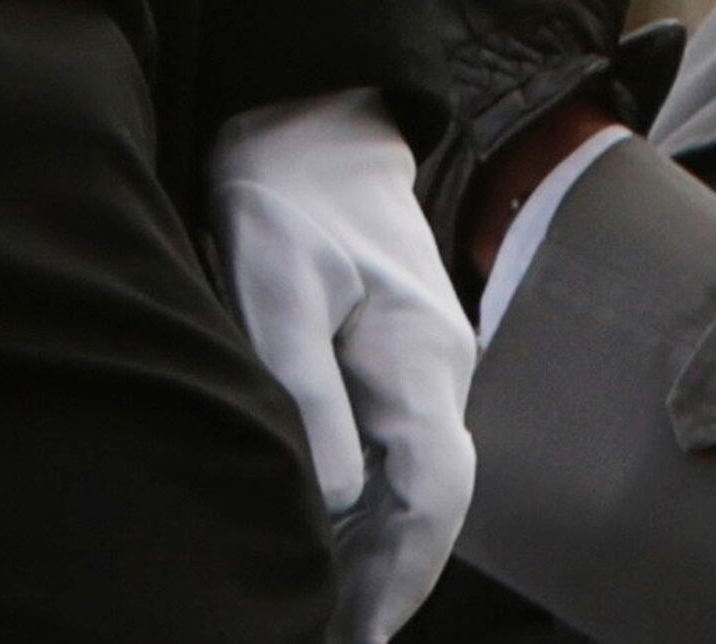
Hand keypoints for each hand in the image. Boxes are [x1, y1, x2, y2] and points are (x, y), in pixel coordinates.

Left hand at [208, 93, 478, 643]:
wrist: (311, 123)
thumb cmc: (287, 195)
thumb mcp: (276, 284)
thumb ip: (306, 391)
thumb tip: (335, 498)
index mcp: (421, 353)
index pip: (433, 492)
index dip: (399, 574)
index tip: (354, 634)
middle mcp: (438, 368)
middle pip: (429, 503)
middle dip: (386, 583)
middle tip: (330, 641)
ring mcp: (423, 366)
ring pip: (414, 486)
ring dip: (374, 555)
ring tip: (322, 617)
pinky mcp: (396, 360)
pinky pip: (395, 455)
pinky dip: (367, 513)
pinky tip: (325, 548)